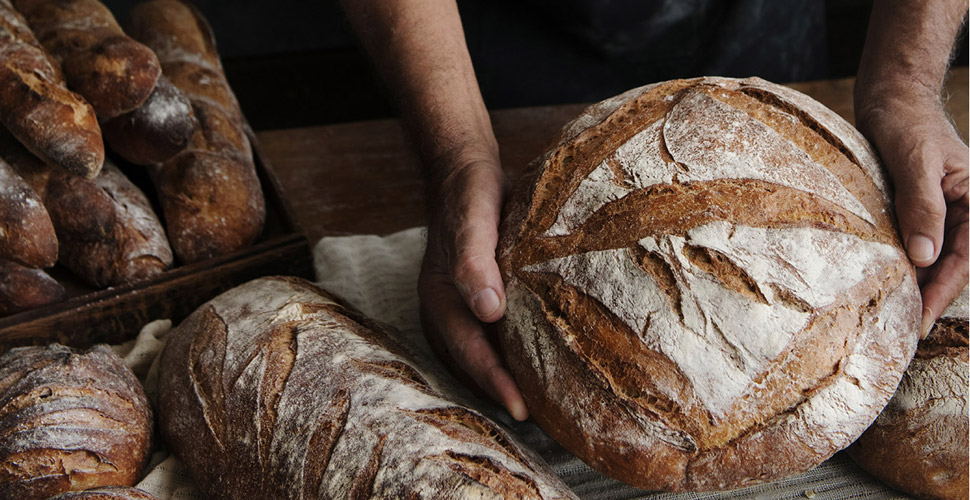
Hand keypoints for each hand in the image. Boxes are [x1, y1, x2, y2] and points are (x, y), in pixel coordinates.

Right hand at [418, 157, 529, 420]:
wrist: (463, 173)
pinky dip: (502, 357)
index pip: (469, 351)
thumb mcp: (473, 220)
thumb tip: (488, 311)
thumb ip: (475, 263)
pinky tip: (528, 363)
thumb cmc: (470, 196)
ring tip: (534, 403)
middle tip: (536, 418)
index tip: (522, 409)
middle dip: (498, 391)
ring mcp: (454, 307)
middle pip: (469, 363)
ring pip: (474, 356)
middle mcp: (442, 310)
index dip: (495, 382)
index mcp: (439, 298)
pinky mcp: (470, 300)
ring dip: (499, 379)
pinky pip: (483, 339)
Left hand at [858, 94, 968, 336]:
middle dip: (931, 297)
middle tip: (904, 330)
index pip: (966, 258)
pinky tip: (887, 283)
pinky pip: (918, 245)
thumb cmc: (906, 123)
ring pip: (935, 259)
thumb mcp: (914, 162)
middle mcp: (966, 211)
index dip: (943, 292)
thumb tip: (924, 257)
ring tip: (894, 315)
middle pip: (953, 265)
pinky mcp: (920, 212)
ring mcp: (944, 213)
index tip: (922, 320)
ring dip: (918, 285)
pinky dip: (906, 265)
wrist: (891, 100)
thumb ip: (922, 207)